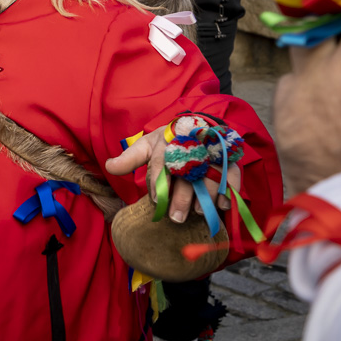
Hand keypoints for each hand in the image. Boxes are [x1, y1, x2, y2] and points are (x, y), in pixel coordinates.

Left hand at [105, 117, 240, 221]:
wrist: (197, 122)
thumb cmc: (169, 139)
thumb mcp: (147, 145)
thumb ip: (130, 158)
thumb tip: (108, 166)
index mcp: (167, 141)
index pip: (160, 162)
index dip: (158, 182)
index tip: (155, 201)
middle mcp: (190, 145)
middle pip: (186, 173)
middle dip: (181, 197)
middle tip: (176, 218)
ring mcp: (211, 151)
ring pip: (209, 175)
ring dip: (205, 196)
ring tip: (198, 213)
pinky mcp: (228, 158)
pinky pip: (231, 175)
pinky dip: (228, 190)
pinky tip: (222, 206)